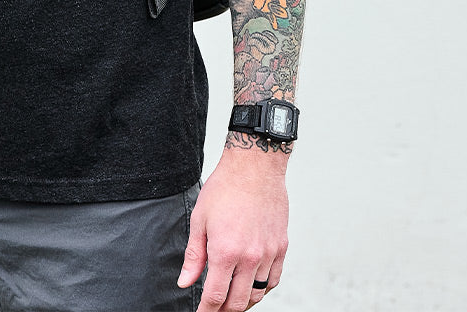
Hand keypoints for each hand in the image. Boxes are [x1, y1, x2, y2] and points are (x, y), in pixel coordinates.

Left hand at [177, 148, 289, 310]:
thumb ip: (193, 256)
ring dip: (243, 303)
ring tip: (231, 301)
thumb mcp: (200, 220)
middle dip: (223, 311)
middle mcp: (249, 257)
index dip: (206, 311)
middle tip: (214, 309)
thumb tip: (185, 282)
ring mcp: (268, 253)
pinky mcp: (281, 247)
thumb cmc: (224, 188)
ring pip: (257, 294)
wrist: (254, 167)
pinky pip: (273, 280)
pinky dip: (262, 289)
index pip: (215, 296)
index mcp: (225, 251)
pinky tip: (252, 286)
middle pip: (237, 302)